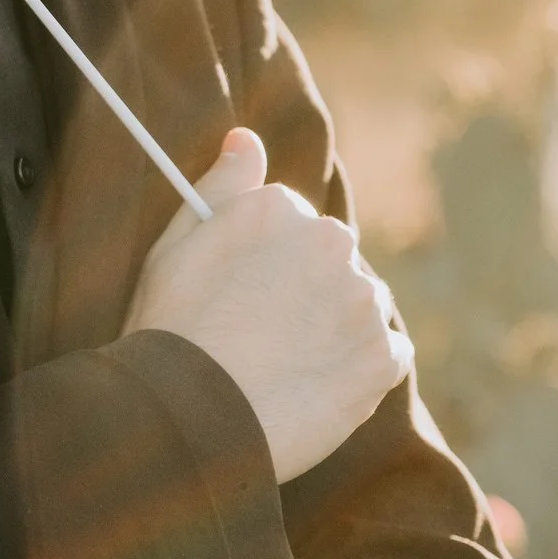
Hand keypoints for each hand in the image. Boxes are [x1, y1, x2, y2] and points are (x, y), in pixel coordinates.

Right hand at [126, 125, 408, 482]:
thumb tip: (247, 138)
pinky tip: (315, 387)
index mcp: (280, 209)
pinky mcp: (383, 357)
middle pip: (330, 259)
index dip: (263, 266)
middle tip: (261, 337)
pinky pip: (386, 354)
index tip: (241, 298)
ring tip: (285, 367)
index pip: (290, 225)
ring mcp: (363, 300)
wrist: (190, 420)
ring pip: (359, 305)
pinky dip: (362, 369)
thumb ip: (222, 187)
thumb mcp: (176, 247)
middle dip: (305, 291)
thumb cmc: (171, 332)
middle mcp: (332, 241)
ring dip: (335, 328)